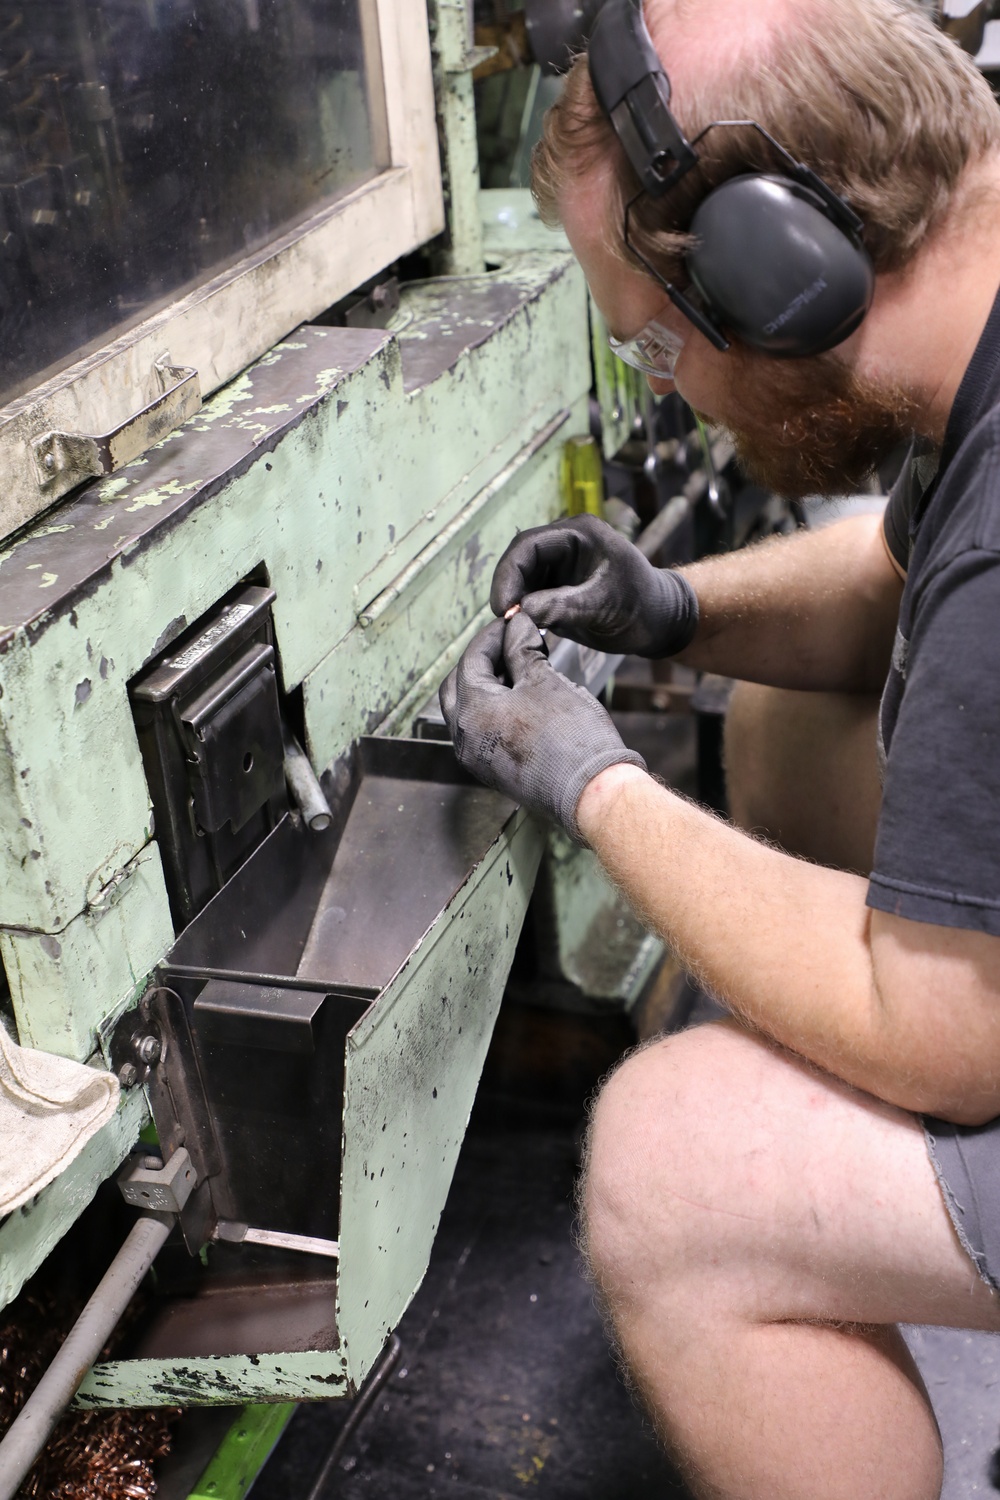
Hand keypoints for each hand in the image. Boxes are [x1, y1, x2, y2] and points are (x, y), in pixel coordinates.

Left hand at [439, 612, 646, 841]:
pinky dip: (494, 710)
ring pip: (468, 711)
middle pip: (458, 686)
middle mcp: (465, 738)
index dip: (492, 636)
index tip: (513, 623)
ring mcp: (477, 758)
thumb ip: (523, 650)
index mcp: (473, 711)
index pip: (471, 660)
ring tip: (519, 669)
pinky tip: (521, 699)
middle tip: (509, 645)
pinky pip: (482, 732)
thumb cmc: (571, 737)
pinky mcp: (493, 771)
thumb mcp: (545, 681)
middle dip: (481, 661)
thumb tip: (516, 626)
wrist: (591, 792)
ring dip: (487, 686)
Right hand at [490, 513, 698, 657]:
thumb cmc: (642, 607)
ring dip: (515, 603)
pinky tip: (523, 630)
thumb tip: (518, 613)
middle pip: (520, 561)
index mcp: (580, 534)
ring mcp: (561, 565)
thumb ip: (561, 607)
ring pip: (522, 580)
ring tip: (513, 629)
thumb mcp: (603, 607)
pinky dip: (523, 612)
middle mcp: (566, 544)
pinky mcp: (558, 586)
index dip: (509, 575)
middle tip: (504, 621)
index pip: (529, 546)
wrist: (660, 622)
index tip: (502, 607)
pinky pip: (531, 595)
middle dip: (509, 590)